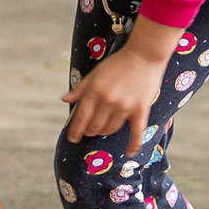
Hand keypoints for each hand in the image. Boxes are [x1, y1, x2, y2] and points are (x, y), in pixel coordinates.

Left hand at [62, 23, 177, 155]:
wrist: (144, 54)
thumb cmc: (118, 63)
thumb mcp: (95, 73)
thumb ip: (80, 88)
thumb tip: (64, 100)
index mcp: (94, 91)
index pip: (81, 117)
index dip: (75, 130)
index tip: (73, 138)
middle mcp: (108, 100)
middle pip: (95, 126)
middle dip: (90, 131)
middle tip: (90, 131)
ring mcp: (124, 106)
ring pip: (110, 129)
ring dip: (104, 132)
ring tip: (103, 129)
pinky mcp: (140, 109)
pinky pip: (136, 132)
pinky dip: (133, 144)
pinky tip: (129, 153)